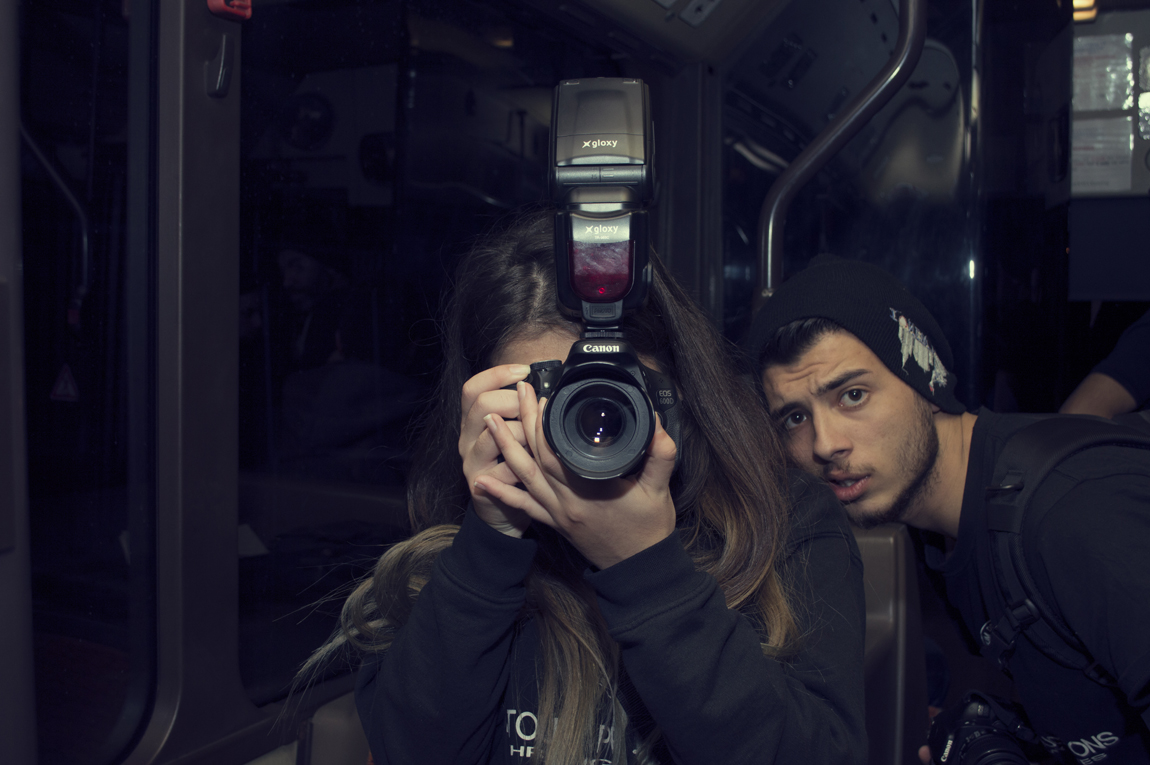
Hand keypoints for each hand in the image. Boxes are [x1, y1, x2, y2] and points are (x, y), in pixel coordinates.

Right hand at [459, 364, 532, 535]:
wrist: (499, 510)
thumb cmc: (511, 466)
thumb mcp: (510, 434)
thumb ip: (518, 412)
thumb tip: (542, 388)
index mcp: (472, 421)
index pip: (473, 388)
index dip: (496, 374)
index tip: (524, 370)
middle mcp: (467, 438)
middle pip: (483, 406)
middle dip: (513, 401)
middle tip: (534, 406)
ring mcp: (472, 461)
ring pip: (492, 437)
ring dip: (520, 433)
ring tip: (536, 436)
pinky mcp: (481, 483)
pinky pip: (504, 469)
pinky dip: (522, 464)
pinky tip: (535, 462)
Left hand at [473, 381, 677, 568]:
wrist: (639, 569)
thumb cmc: (649, 529)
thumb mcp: (660, 489)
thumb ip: (661, 454)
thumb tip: (657, 423)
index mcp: (590, 489)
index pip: (557, 450)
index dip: (544, 422)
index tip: (542, 396)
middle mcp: (567, 501)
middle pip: (536, 456)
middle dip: (523, 422)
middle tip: (516, 394)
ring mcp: (558, 513)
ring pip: (524, 476)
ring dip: (505, 448)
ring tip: (490, 422)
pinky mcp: (556, 523)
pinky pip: (524, 506)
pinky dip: (502, 493)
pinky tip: (481, 481)